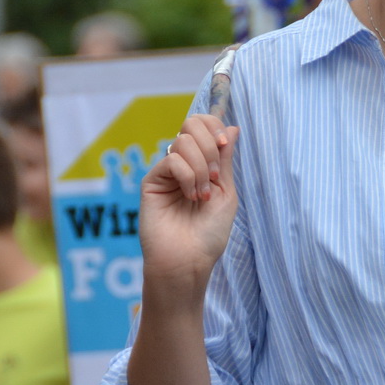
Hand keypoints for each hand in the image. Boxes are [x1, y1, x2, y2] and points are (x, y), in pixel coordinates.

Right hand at [139, 114, 240, 303]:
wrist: (189, 260)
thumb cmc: (209, 233)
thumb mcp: (226, 191)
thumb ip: (225, 159)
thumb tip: (232, 127)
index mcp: (201, 163)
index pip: (203, 125)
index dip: (215, 126)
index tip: (225, 144)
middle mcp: (183, 163)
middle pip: (191, 124)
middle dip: (209, 145)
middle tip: (213, 177)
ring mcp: (166, 172)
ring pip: (183, 141)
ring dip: (200, 168)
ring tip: (202, 196)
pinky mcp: (151, 182)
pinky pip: (172, 160)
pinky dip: (187, 176)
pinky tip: (190, 197)